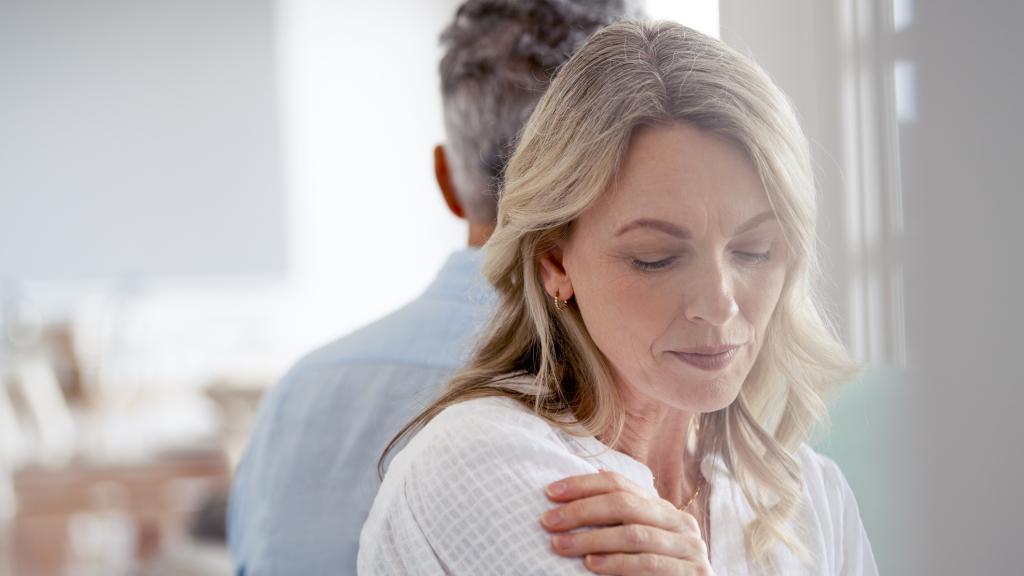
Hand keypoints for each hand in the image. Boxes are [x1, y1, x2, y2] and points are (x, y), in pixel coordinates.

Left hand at [540, 470, 713, 574]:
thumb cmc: (657, 572)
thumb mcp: (640, 540)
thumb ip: (621, 518)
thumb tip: (584, 484)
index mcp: (663, 509)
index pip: (620, 484)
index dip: (583, 485)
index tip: (550, 493)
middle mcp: (679, 522)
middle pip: (624, 505)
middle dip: (581, 511)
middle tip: (549, 522)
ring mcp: (689, 548)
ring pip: (634, 534)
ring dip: (592, 539)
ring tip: (561, 545)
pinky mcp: (693, 574)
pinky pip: (649, 564)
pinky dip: (618, 564)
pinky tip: (592, 566)